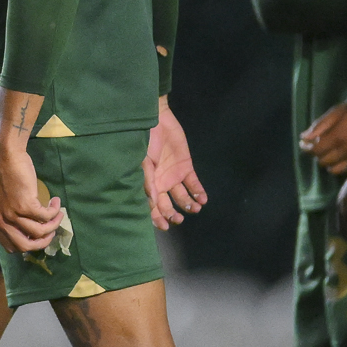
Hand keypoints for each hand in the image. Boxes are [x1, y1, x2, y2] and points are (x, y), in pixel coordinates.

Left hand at [0, 139, 62, 253]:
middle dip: (42, 243)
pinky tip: (56, 203)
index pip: (11, 247)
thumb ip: (9, 218)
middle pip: (24, 246)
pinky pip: (45, 217)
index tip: (38, 237)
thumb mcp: (1, 203)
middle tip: (52, 232)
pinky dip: (55, 212)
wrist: (6, 157)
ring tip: (58, 215)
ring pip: (39, 233)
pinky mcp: (25, 205)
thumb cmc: (6, 176)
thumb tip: (30, 232)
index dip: (28, 245)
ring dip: (53, 225)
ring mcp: (12, 214)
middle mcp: (0, 221)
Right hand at [143, 95, 207, 228]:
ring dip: (189, 205)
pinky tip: (203, 199)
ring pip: (183, 197)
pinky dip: (199, 193)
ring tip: (195, 208)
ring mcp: (174, 176)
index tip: (165, 226)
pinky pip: (194, 184)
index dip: (157, 218)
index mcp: (149, 184)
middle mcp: (161, 183)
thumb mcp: (143, 162)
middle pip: (168, 205)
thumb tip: (153, 203)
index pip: (152, 206)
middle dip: (173, 215)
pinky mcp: (186, 167)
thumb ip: (149, 182)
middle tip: (179, 219)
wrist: (158, 120)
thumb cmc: (146, 142)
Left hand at [300, 103, 346, 175]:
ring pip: (332, 168)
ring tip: (327, 151)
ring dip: (325, 161)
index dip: (306, 148)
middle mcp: (346, 150)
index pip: (316, 150)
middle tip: (315, 144)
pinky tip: (336, 157)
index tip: (303, 143)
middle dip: (316, 153)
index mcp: (339, 136)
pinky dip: (336, 166)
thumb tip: (304, 137)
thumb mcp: (337, 111)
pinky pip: (343, 170)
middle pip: (322, 160)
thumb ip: (319, 125)